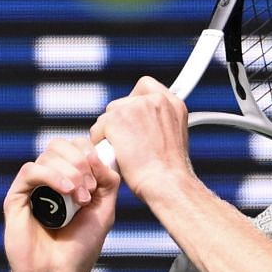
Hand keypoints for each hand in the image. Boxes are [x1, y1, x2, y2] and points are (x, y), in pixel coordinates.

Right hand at [2, 137, 119, 271]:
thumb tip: (99, 155)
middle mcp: (50, 180)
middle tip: (90, 190)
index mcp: (70, 180)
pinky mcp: (16, 197)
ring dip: (71, 172)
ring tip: (81, 200)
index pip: (76, 146)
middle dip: (81, 162)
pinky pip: (31, 171)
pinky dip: (52, 176)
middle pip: (61, 145)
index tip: (100, 178)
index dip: (89, 153)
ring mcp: (33, 187)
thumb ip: (108, 182)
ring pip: (48, 155)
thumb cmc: (80, 248)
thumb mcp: (104, 212)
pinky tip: (67, 192)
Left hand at [93, 77, 194, 202]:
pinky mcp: (117, 119)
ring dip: (111, 132)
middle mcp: (156, 100)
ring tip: (124, 152)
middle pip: (124, 101)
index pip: (146, 87)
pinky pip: (98, 128)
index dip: (135, 102)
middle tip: (128, 142)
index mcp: (173, 104)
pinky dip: (101, 142)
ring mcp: (136, 107)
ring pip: (109, 114)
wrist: (167, 184)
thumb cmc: (170, 172)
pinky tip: (114, 155)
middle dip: (121, 121)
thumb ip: (158, 123)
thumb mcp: (174, 138)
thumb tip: (142, 124)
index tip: (134, 115)